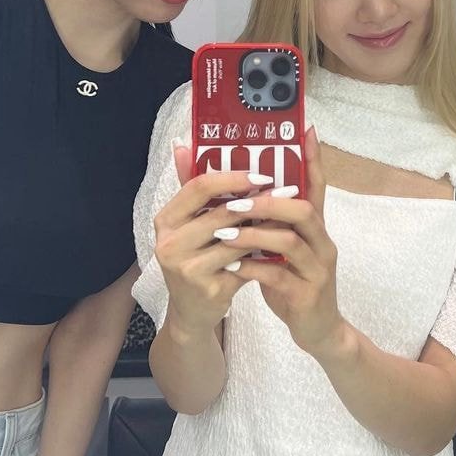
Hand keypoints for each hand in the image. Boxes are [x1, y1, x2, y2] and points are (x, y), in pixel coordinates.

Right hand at [152, 148, 274, 337]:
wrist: (192, 312)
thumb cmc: (196, 259)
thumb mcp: (189, 226)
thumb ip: (192, 189)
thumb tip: (184, 144)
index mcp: (165, 220)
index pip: (198, 187)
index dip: (232, 177)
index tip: (261, 173)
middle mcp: (170, 244)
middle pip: (221, 212)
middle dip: (259, 200)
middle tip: (289, 188)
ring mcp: (188, 269)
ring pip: (237, 238)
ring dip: (267, 225)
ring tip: (291, 213)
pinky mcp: (209, 289)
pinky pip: (245, 263)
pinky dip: (264, 252)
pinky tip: (282, 242)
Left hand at [233, 129, 346, 360]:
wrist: (318, 330)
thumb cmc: (293, 282)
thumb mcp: (280, 250)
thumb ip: (265, 223)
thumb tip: (237, 194)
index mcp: (316, 227)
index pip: (317, 185)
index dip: (313, 158)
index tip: (305, 130)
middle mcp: (322, 243)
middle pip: (303, 209)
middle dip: (267, 202)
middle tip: (236, 200)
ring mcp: (318, 268)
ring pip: (290, 241)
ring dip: (254, 234)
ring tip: (225, 234)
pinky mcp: (307, 294)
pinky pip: (279, 276)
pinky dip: (253, 268)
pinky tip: (233, 267)